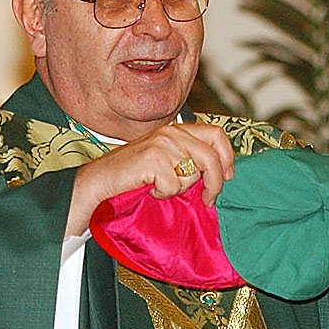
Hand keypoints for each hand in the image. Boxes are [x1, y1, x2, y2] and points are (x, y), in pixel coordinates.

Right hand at [66, 123, 234, 235]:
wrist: (100, 181)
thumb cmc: (134, 175)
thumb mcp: (167, 160)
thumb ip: (190, 157)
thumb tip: (222, 171)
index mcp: (178, 129)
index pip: (217, 133)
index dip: (228, 157)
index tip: (227, 177)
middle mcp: (171, 132)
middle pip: (212, 156)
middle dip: (215, 182)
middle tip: (209, 199)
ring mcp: (161, 144)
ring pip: (193, 173)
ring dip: (180, 188)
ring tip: (162, 187)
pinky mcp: (152, 159)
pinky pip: (174, 186)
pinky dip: (163, 194)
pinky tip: (149, 188)